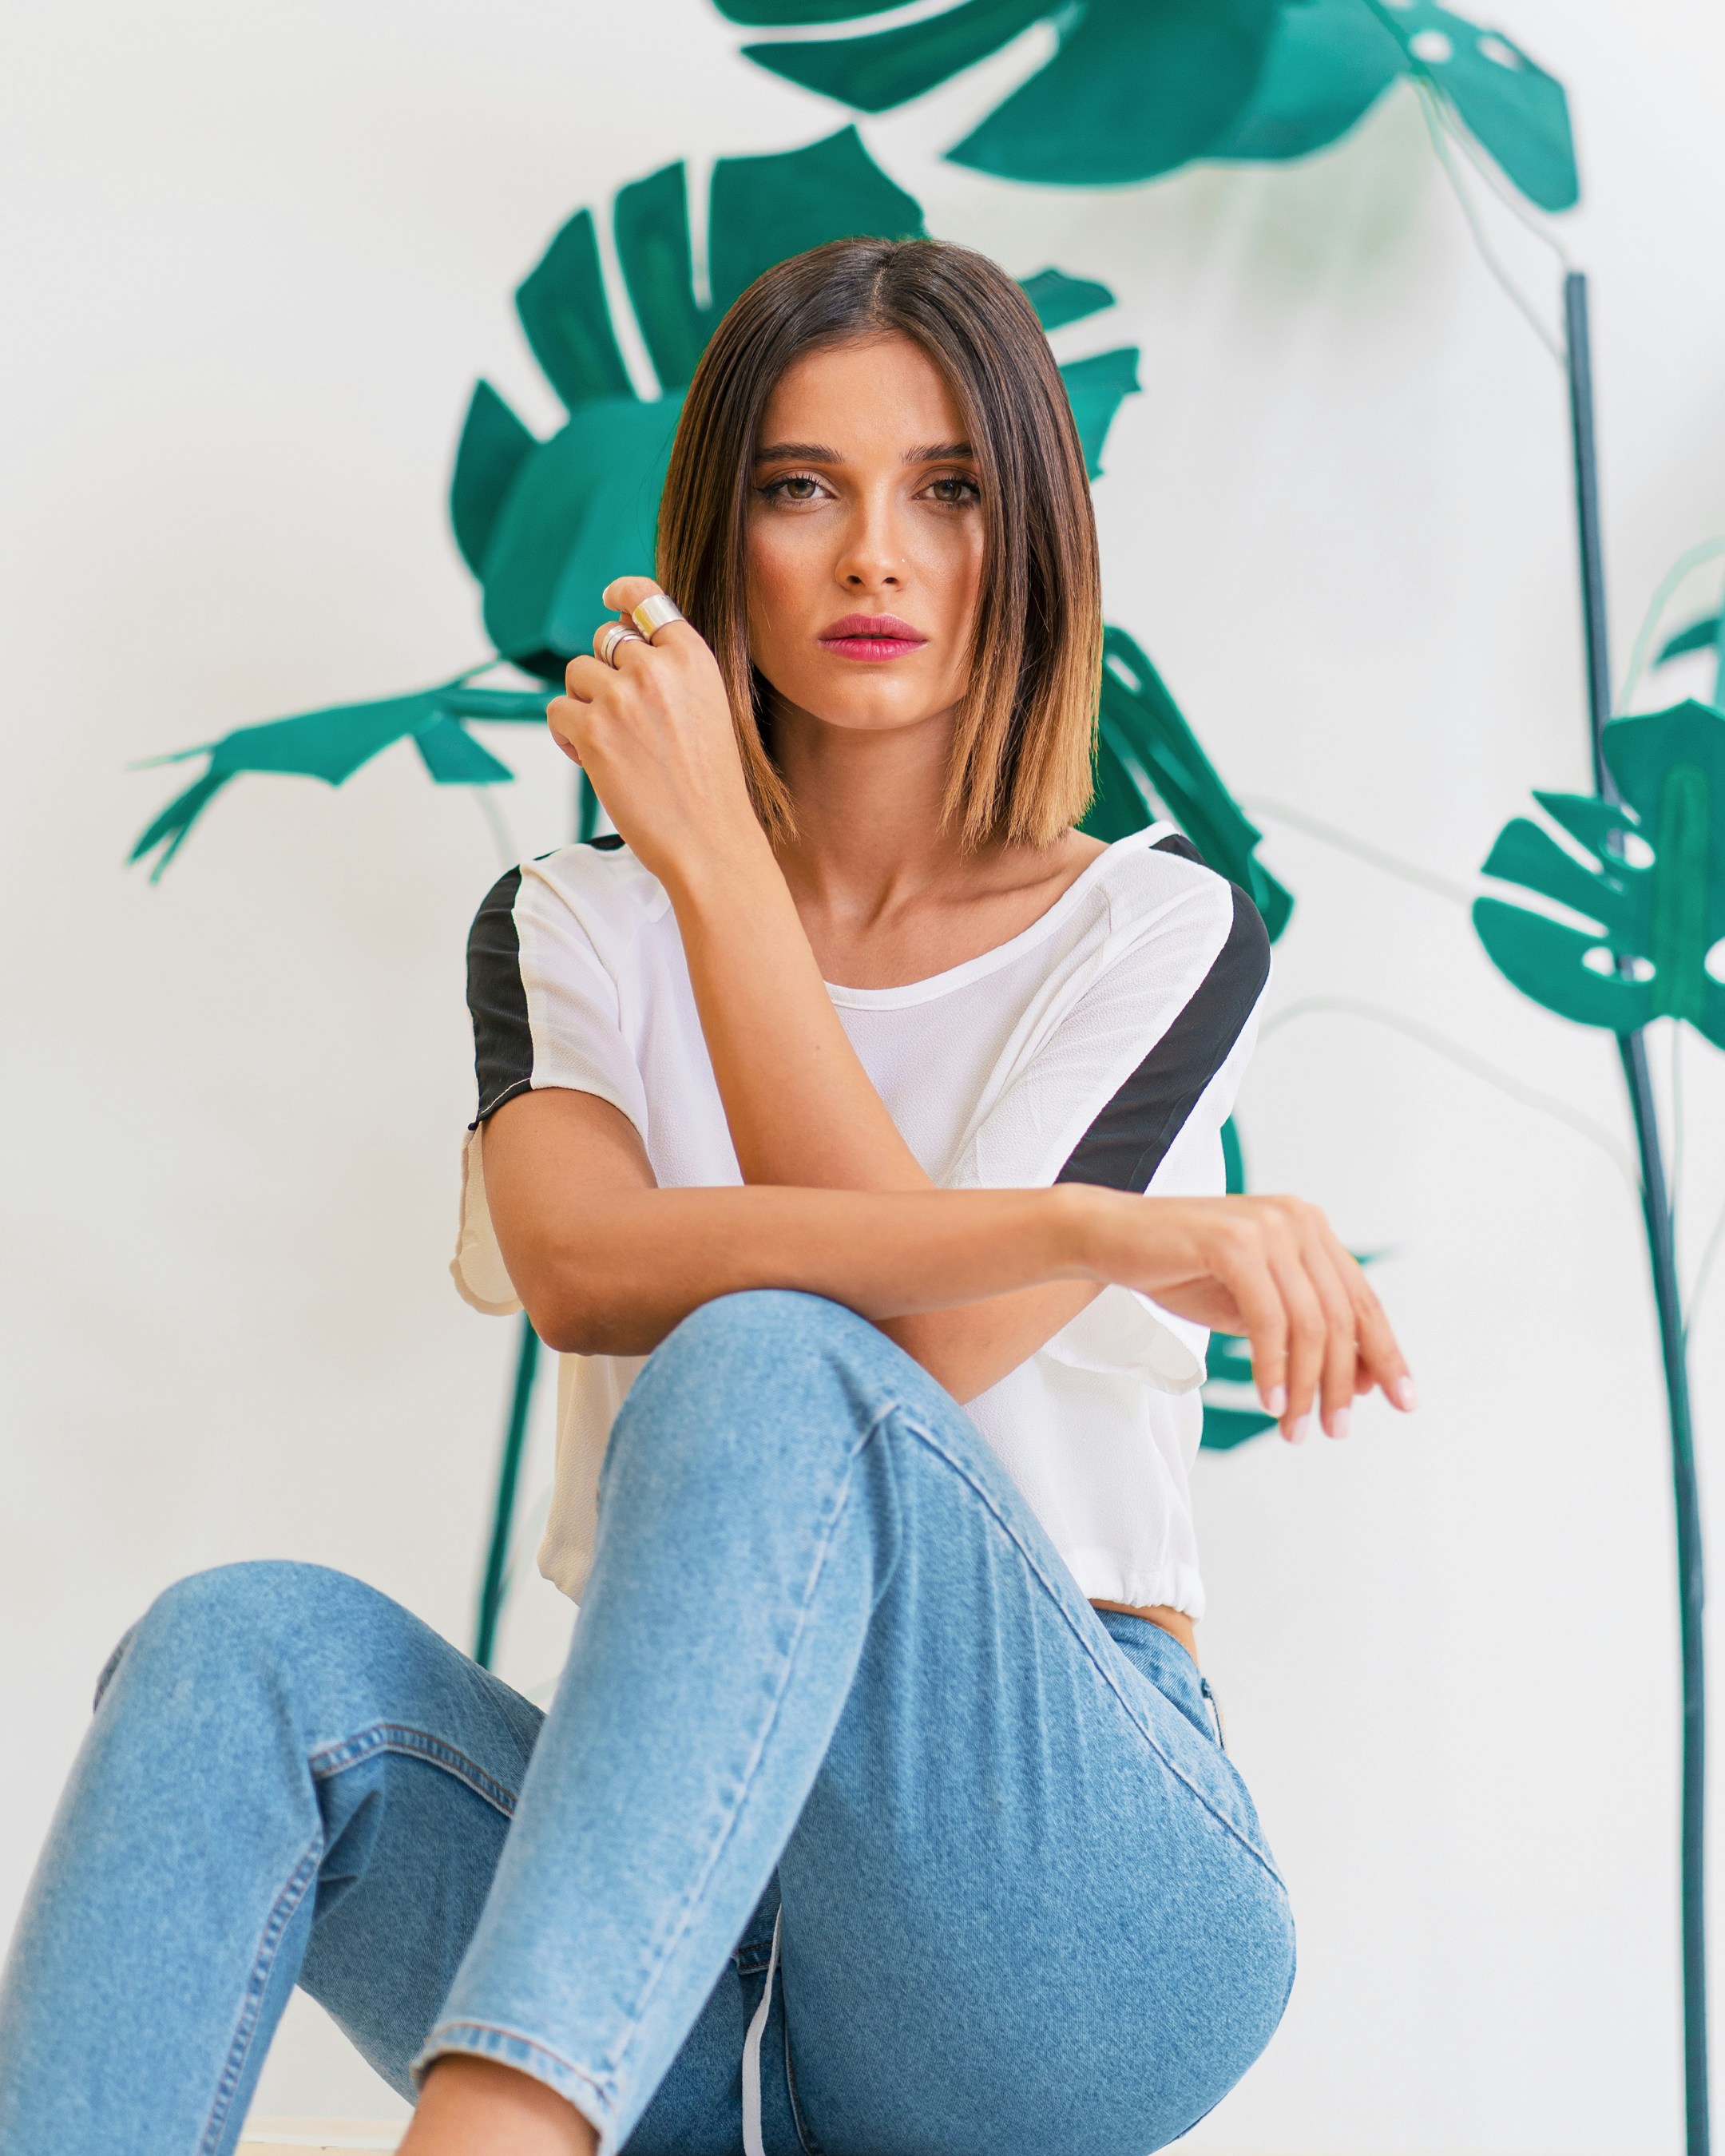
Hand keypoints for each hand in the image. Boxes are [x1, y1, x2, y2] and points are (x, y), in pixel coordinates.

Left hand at [546, 576, 765, 889]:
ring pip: (576, 674)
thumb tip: (617, 634)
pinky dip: (566, 734)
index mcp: (692, 657)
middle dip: (605, 674)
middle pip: (604, 640)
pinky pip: (557, 710)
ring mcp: (621, 698)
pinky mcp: (593, 731)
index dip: (623, 594)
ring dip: (584, 705)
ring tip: (611, 745)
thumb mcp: (708, 707)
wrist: (710, 839)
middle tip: (625, 719)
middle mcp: (656, 668)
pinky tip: (592, 760)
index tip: (610, 597)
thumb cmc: (709, 784)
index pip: (647, 599)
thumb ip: (671, 669)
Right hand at [1089, 1190, 1414, 1443]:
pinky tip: (1269, 1401)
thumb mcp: (1254, 1307)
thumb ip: (1304, 1333)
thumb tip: (1364, 1381)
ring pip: (1309, 1324)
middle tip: (1335, 1430)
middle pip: (1340, 1317)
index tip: (1403, 1402)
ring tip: (1296, 1429)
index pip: (1361, 1300)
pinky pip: (1268, 1320)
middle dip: (1343, 1383)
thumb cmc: (1181, 1272)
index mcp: (1311, 1229)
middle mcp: (1298, 1221)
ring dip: (1306, 1386)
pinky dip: (1273, 1368)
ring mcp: (1268, 1227)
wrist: (1111, 1238)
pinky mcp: (1234, 1242)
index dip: (1385, 1353)